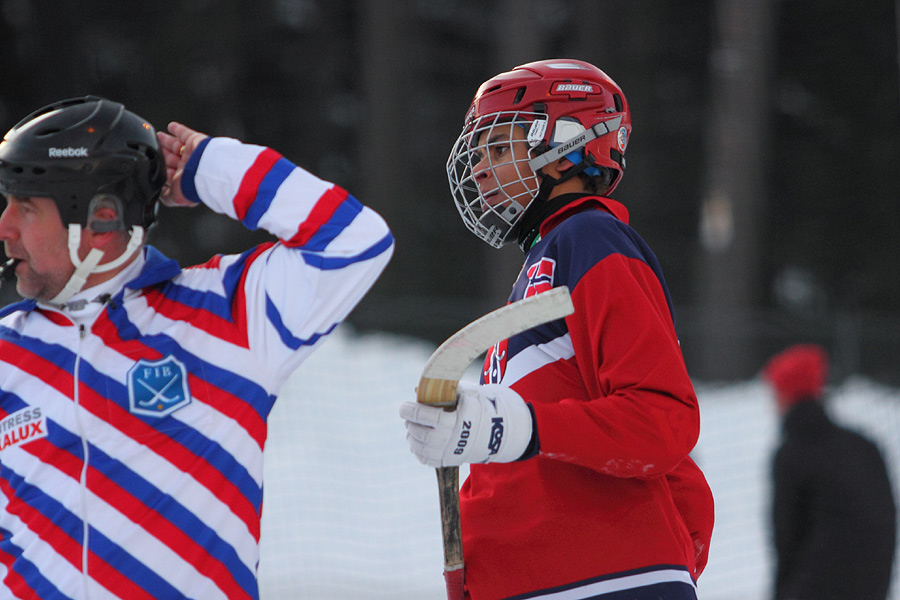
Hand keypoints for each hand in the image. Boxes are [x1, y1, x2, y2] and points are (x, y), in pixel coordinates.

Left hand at [156, 122, 208, 206]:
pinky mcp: (196, 141)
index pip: (169, 172)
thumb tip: (157, 196)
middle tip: (152, 147)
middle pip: (171, 157)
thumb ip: (166, 196)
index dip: (160, 167)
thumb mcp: (176, 197)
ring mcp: (192, 153)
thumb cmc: (194, 185)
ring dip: (166, 141)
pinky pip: (185, 133)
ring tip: (157, 136)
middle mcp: (188, 166)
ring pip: (176, 146)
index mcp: (183, 179)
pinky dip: (178, 129)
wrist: (208, 171)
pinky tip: (171, 127)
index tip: (152, 163)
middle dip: (162, 152)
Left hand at [400, 381, 533, 466]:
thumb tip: (422, 385)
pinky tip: (416, 440)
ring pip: (422, 449)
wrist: (497, 431)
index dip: (412, 412)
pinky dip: (417, 450)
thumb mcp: (469, 393)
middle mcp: (454, 439)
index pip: (429, 417)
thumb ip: (447, 388)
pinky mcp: (449, 461)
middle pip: (423, 435)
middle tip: (408, 417)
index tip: (403, 407)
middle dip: (411, 425)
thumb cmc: (478, 407)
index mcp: (458, 420)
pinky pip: (426, 460)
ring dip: (411, 437)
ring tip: (411, 428)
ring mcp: (451, 453)